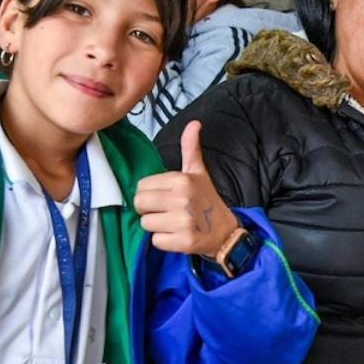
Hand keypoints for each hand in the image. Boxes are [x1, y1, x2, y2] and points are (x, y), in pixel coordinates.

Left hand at [134, 120, 237, 256]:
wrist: (225, 230)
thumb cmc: (206, 199)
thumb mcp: (198, 172)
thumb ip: (190, 148)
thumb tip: (194, 123)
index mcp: (181, 180)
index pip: (141, 187)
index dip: (150, 194)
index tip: (165, 197)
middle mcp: (181, 199)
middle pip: (139, 204)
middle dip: (149, 210)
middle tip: (165, 211)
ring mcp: (183, 221)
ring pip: (146, 224)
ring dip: (156, 226)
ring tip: (173, 223)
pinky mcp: (183, 241)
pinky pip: (156, 241)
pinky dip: (164, 241)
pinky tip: (177, 236)